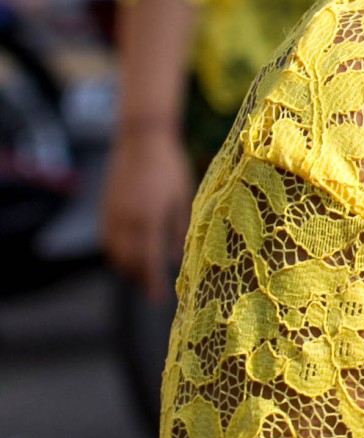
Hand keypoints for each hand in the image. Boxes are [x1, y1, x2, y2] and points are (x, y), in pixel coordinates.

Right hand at [102, 122, 194, 300]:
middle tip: (153, 288)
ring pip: (115, 253)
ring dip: (127, 267)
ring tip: (141, 274)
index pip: (149, 262)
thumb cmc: (169, 166)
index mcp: (149, 220)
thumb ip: (179, 229)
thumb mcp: (183, 197)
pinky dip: (115, 253)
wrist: (142, 138)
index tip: (159, 299)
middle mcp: (127, 221)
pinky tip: (127, 254)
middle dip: (140, 278)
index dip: (153, 283)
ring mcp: (112, 215)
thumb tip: (176, 257)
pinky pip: (107, 240)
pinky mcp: (105, 208)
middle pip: (129, 262)